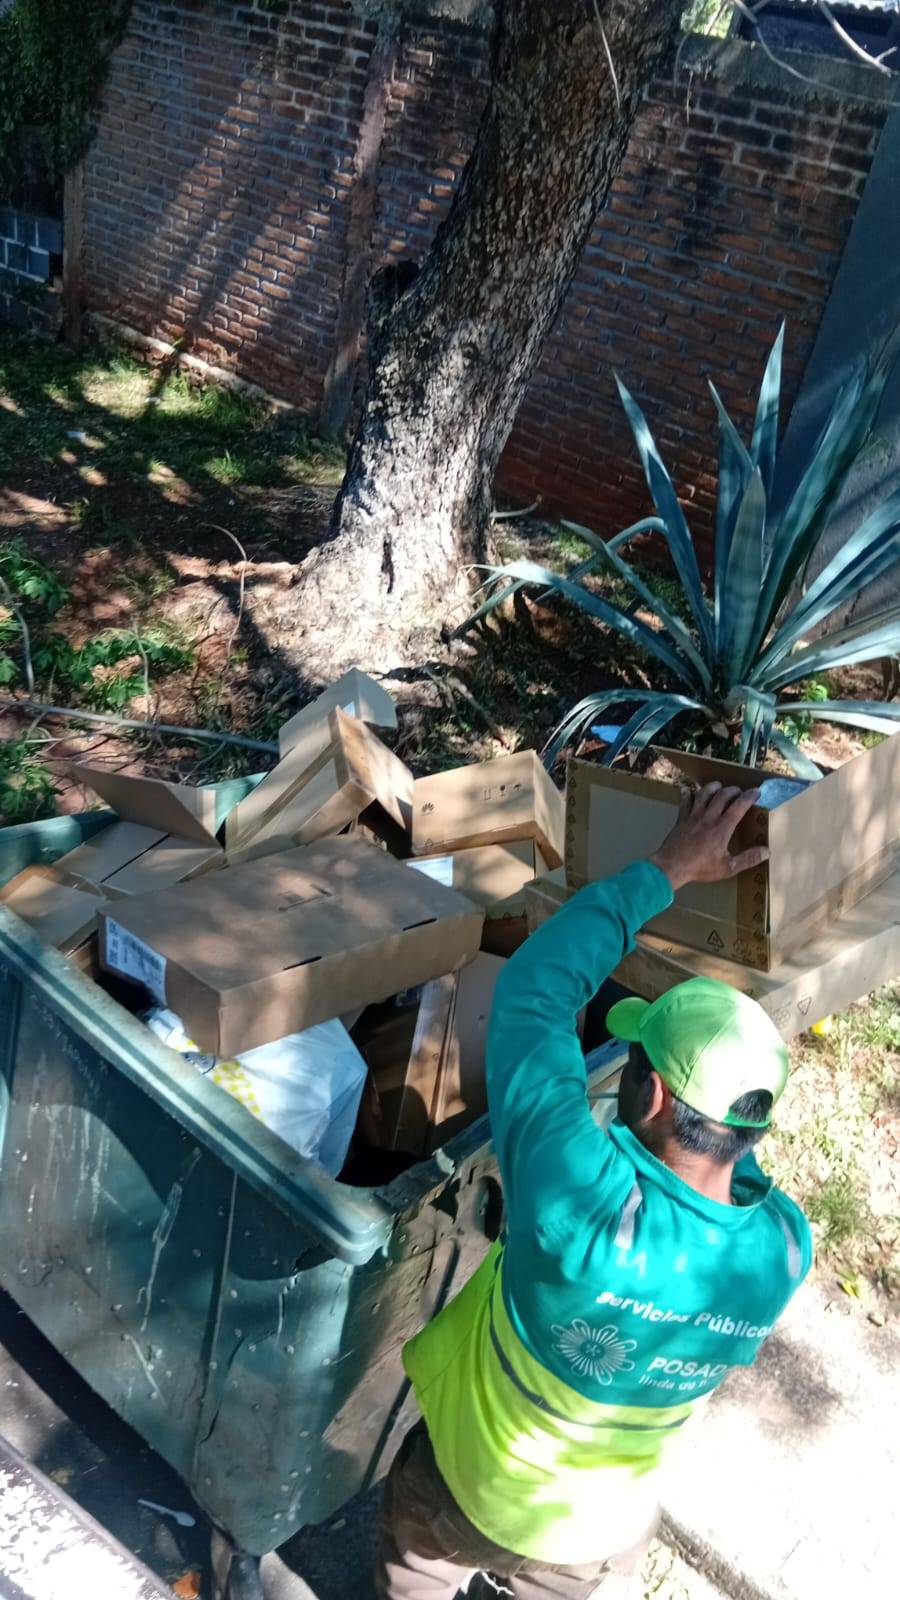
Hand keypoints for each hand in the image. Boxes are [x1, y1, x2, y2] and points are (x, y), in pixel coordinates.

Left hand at [649, 783, 768, 891]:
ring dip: (713, 787)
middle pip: (722, 795)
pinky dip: (688, 793)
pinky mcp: (681, 819)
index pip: (739, 806)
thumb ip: (748, 859)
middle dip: (733, 789)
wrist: (671, 866)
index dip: (749, 796)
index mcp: (722, 828)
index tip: (756, 791)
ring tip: (719, 786)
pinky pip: (685, 801)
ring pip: (704, 793)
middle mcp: (708, 818)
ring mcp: (693, 816)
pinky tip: (690, 790)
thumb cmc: (700, 868)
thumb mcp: (728, 868)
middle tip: (739, 791)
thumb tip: (767, 851)